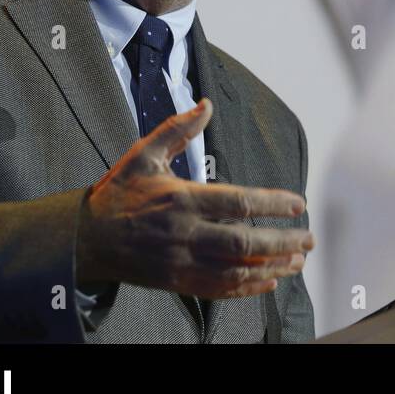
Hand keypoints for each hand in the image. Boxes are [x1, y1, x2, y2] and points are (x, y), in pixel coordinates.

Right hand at [74, 98, 313, 299]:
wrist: (85, 239)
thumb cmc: (119, 193)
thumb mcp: (143, 155)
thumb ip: (177, 130)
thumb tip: (206, 104)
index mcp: (181, 200)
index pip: (238, 203)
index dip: (273, 205)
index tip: (300, 205)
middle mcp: (184, 234)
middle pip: (244, 243)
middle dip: (282, 241)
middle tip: (309, 238)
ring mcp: (180, 262)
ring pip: (236, 270)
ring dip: (273, 267)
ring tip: (299, 260)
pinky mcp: (176, 282)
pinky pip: (219, 289)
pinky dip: (247, 288)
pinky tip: (270, 281)